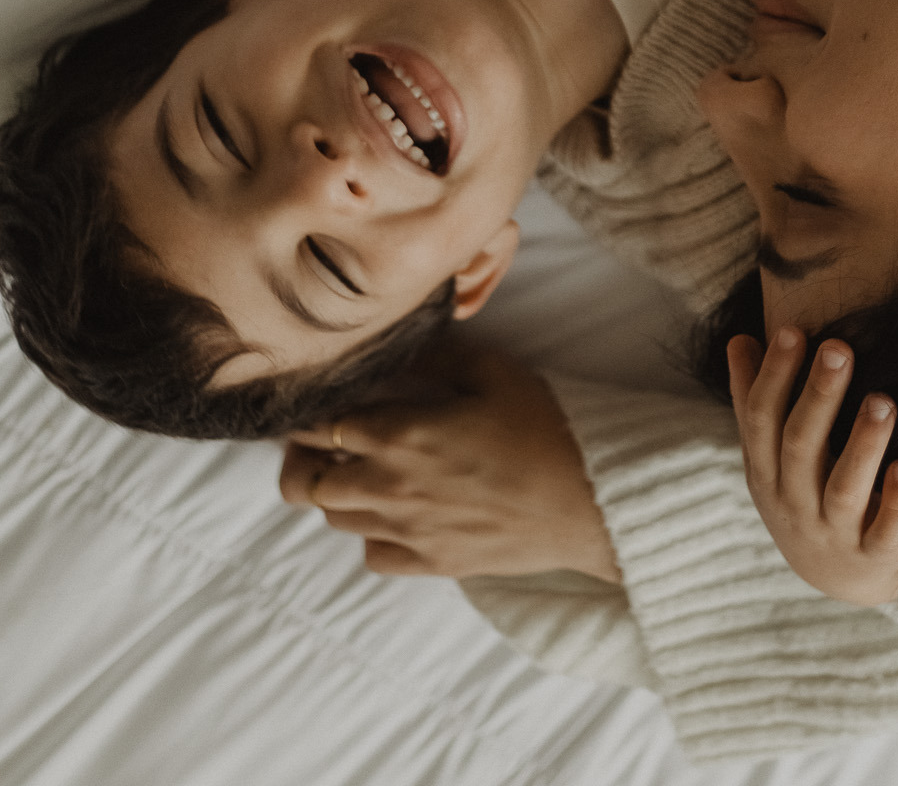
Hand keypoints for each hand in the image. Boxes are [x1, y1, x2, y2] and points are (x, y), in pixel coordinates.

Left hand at [279, 345, 619, 581]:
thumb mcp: (494, 372)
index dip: (306, 413)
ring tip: (360, 471)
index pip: (318, 424)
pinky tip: (394, 513)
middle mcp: (387, 486)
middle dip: (304, 458)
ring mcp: (405, 530)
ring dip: (337, 492)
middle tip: (323, 441)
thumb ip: (440, 355)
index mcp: (398, 432)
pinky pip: (372, 554)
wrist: (585, 498)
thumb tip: (406, 343)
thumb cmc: (544, 427)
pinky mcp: (429, 562)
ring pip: (334, 519)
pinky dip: (372, 534)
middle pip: (307, 482)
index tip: (312, 403)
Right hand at [727, 328, 897, 606]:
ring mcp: (834, 533)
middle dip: (818, 397)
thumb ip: (754, 399)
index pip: (761, 419)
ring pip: (844, 488)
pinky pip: (885, 531)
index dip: (774, 376)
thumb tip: (739, 339)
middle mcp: (794, 503)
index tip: (793, 331)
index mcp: (765, 472)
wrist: (842, 580)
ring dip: (863, 443)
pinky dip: (895, 502)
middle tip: (839, 349)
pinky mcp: (876, 555)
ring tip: (882, 400)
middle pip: (800, 446)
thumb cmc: (803, 495)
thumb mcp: (770, 456)